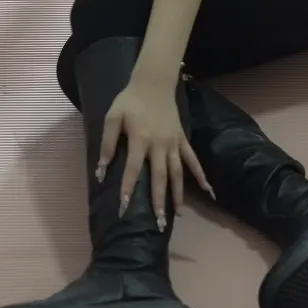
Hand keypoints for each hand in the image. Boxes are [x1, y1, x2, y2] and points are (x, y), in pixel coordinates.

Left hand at [97, 78, 212, 226]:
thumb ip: (108, 143)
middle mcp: (159, 145)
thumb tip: (101, 170)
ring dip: (177, 194)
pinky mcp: (182, 139)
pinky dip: (199, 174)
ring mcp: (173, 143)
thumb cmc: (129, 101)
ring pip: (177, 173)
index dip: (128, 189)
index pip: (133, 170)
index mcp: (140, 140)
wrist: (153, 83)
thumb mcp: (112, 117)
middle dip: (159, 201)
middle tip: (158, 224)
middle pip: (160, 177)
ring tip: (178, 215)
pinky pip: (192, 159)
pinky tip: (206, 189)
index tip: (124, 208)